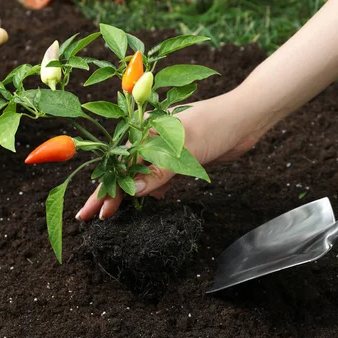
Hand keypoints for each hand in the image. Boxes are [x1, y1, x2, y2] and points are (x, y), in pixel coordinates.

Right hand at [75, 90, 262, 220]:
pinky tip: (156, 198)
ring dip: (135, 193)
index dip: (105, 190)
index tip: (91, 212)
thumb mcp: (185, 151)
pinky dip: (157, 187)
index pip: (119, 166)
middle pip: (126, 170)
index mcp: (144, 129)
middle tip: (97, 218)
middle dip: (113, 194)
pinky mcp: (180, 157)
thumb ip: (159, 172)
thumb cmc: (215, 126)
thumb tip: (134, 193)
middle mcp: (150, 137)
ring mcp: (165, 147)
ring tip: (120, 213)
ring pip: (143, 174)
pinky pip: (160, 175)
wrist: (245, 119)